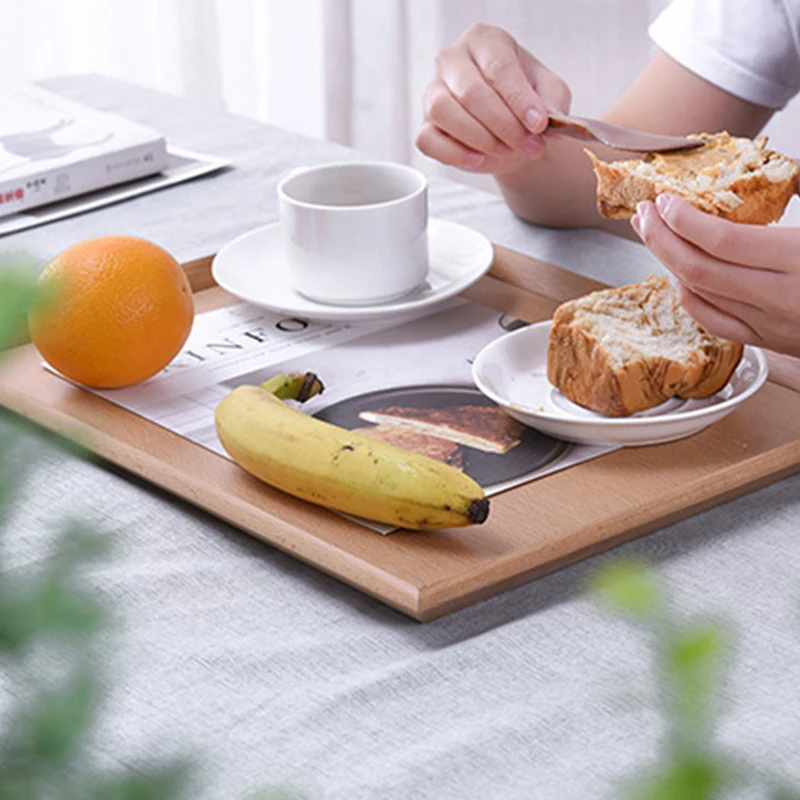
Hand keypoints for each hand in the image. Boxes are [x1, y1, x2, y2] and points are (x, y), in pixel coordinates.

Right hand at [416, 23, 571, 174]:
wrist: (512, 129)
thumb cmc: (525, 103)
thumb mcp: (550, 94)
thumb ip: (551, 101)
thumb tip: (545, 119)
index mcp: (485, 41)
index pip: (498, 67)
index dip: (519, 99)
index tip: (539, 125)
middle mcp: (453, 60)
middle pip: (470, 91)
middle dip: (503, 125)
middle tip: (528, 145)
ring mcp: (433, 92)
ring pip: (443, 111)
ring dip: (480, 138)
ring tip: (506, 150)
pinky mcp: (424, 126)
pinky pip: (427, 140)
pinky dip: (454, 154)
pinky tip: (478, 159)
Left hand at [631, 193, 799, 356]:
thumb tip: (791, 169)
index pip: (722, 242)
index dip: (685, 221)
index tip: (665, 201)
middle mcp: (780, 298)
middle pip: (698, 269)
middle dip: (662, 239)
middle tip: (644, 214)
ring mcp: (773, 325)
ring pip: (701, 296)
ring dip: (668, 264)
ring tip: (653, 236)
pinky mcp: (771, 342)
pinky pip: (716, 323)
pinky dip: (691, 299)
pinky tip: (679, 277)